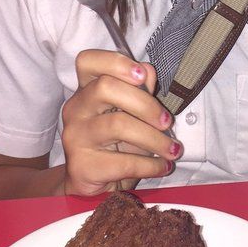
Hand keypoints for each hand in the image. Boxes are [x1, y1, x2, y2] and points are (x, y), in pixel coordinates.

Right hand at [61, 50, 181, 195]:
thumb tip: (148, 70)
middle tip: (166, 121)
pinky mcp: (82, 166)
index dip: (115, 62)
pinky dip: (150, 165)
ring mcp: (75, 136)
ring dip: (154, 139)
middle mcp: (76, 108)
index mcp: (86, 90)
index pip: (88, 61)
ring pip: (117, 124)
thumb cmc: (115, 143)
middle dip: (145, 104)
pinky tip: (162, 166)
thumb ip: (139, 90)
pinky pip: (123, 161)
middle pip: (105, 87)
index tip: (142, 76)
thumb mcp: (130, 115)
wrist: (93, 185)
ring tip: (172, 150)